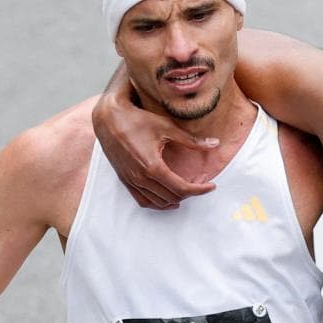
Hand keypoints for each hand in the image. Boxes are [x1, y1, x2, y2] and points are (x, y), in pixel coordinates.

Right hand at [91, 64, 217, 209]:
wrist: (108, 119)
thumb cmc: (137, 120)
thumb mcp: (166, 128)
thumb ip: (191, 140)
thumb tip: (215, 144)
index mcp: (153, 167)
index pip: (182, 189)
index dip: (199, 190)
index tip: (211, 185)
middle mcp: (141, 178)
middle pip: (173, 197)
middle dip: (190, 192)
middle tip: (200, 181)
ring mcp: (132, 181)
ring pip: (159, 202)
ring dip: (175, 199)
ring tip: (187, 188)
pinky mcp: (125, 180)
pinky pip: (143, 201)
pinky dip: (158, 203)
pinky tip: (168, 198)